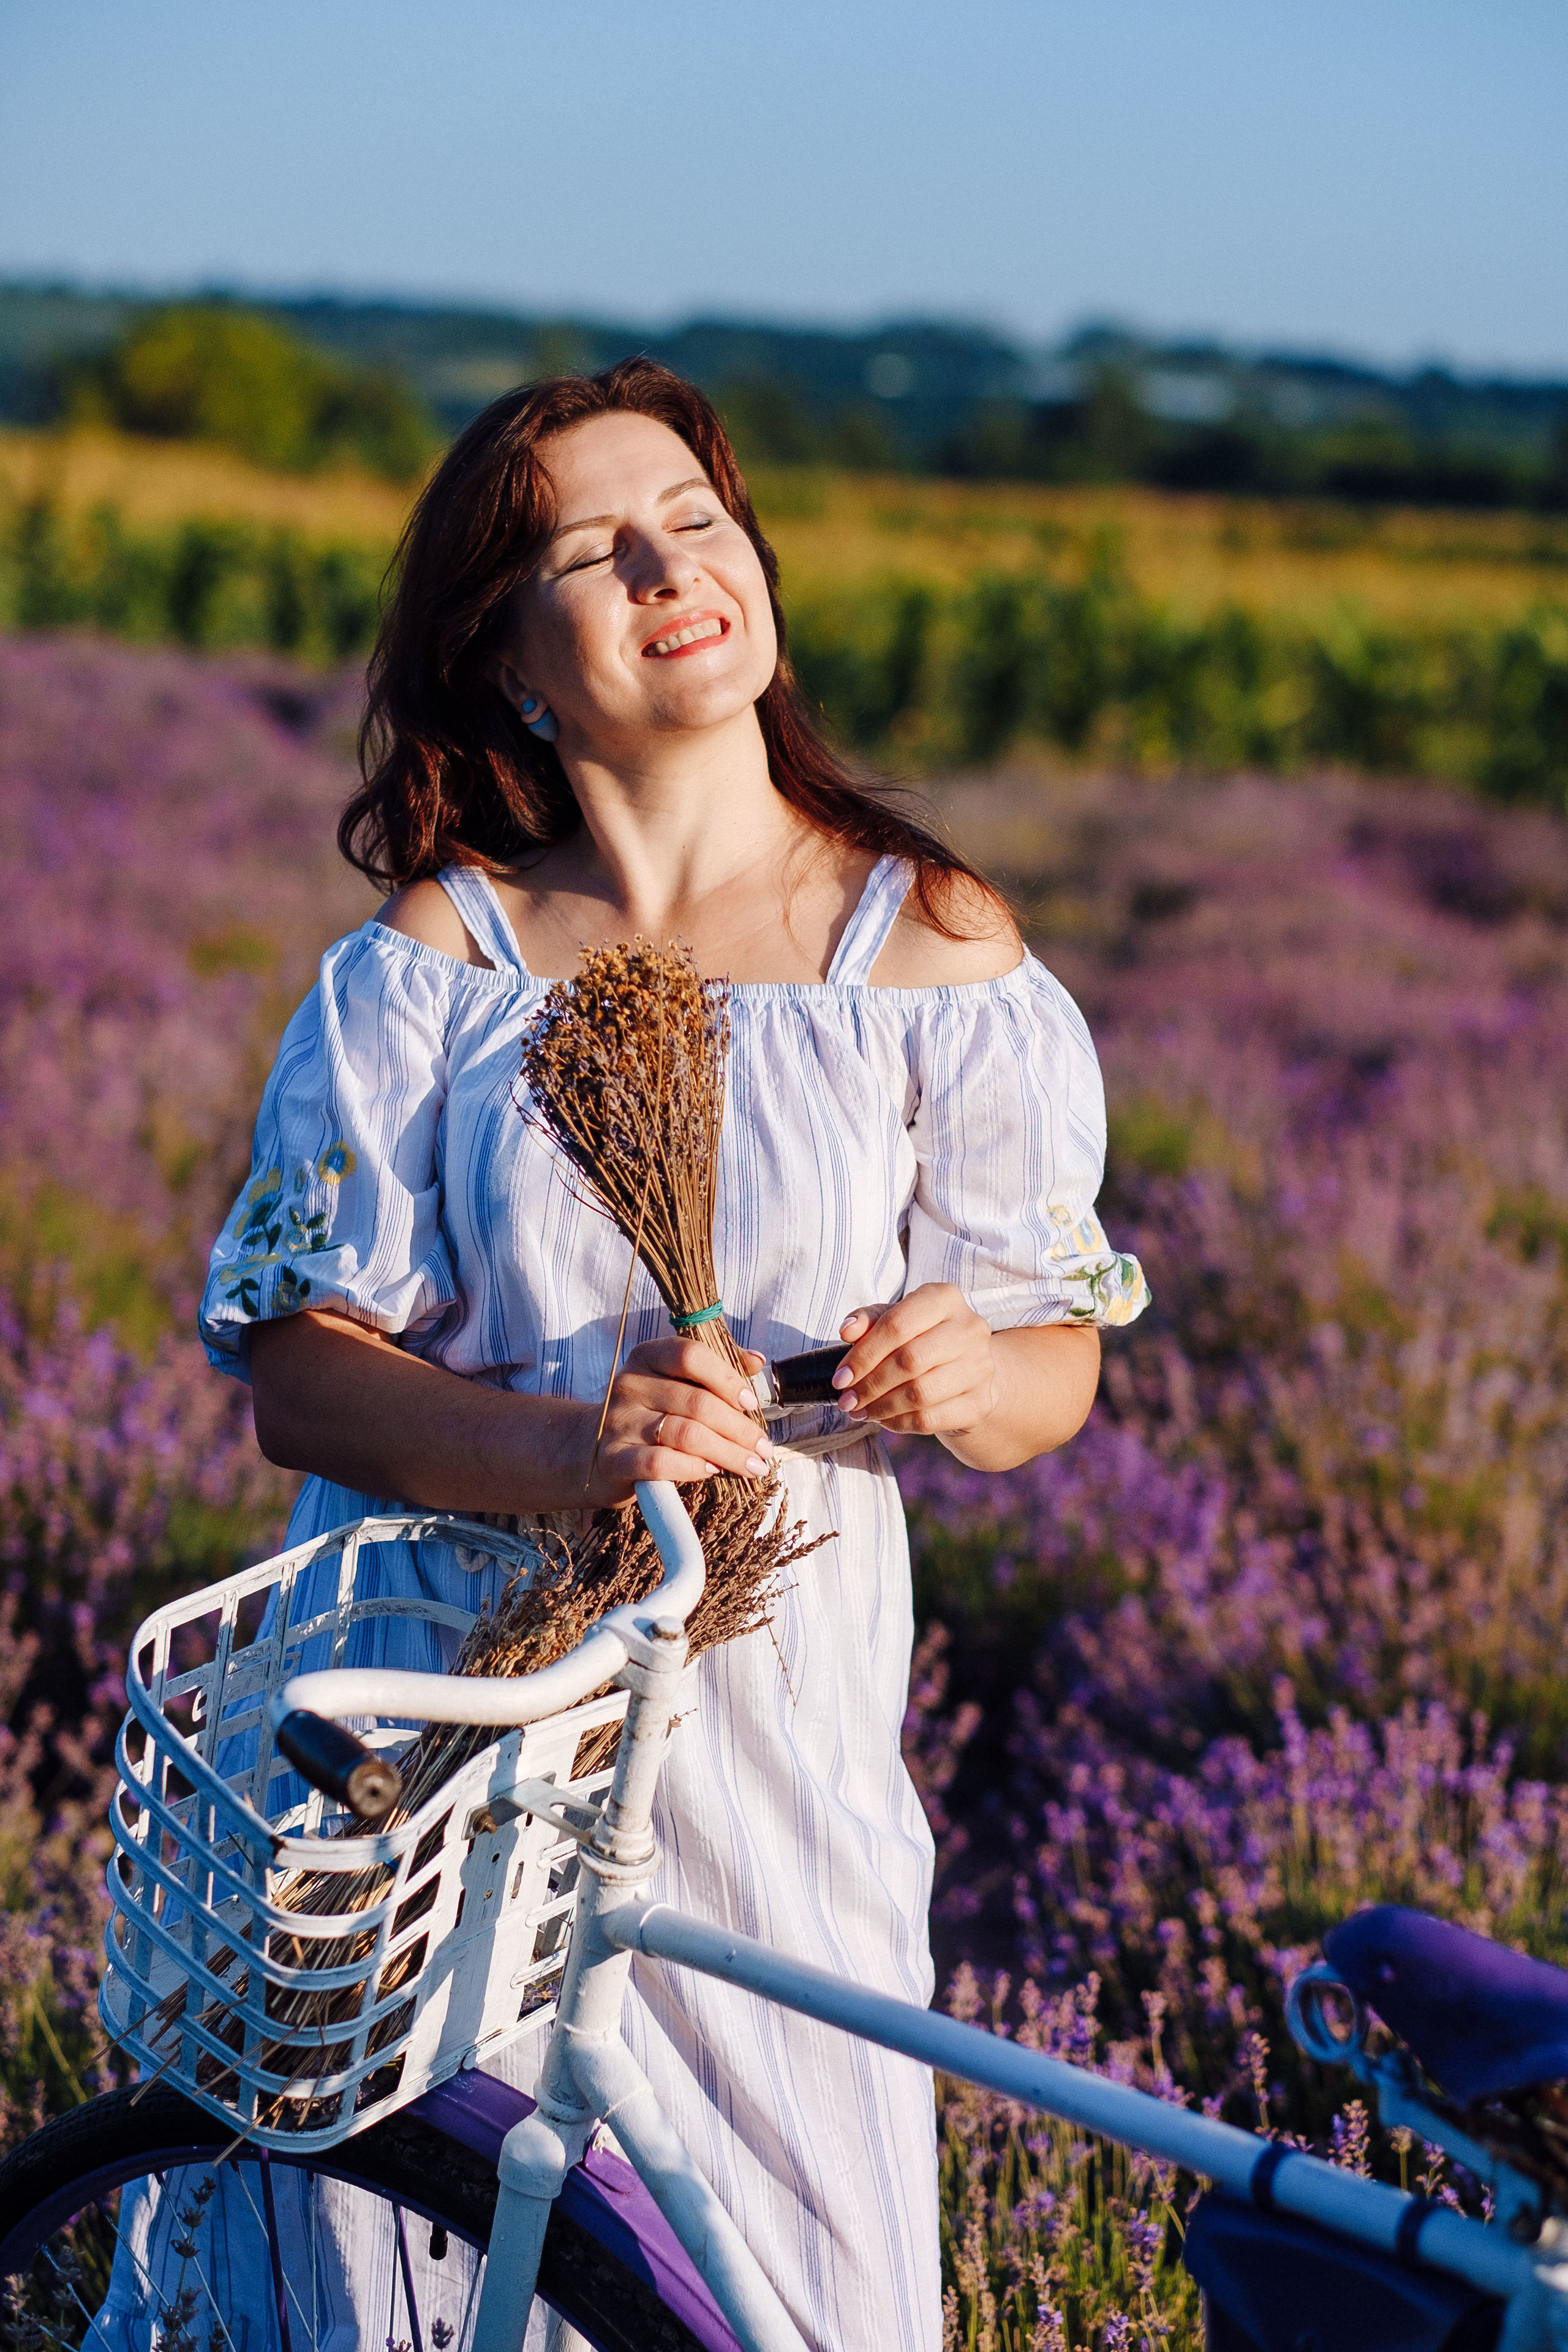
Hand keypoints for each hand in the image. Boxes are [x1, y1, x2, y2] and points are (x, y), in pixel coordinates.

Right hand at [580, 1336, 772, 1505]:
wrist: (589, 1451)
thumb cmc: (647, 1415)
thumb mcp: (674, 1384)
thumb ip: (714, 1370)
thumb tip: (757, 1360)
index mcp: (647, 1357)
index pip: (690, 1355)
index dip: (726, 1378)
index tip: (750, 1402)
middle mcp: (630, 1384)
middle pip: (697, 1402)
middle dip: (739, 1428)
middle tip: (763, 1448)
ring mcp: (620, 1421)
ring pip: (685, 1434)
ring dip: (727, 1452)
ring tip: (751, 1466)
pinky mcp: (614, 1458)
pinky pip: (660, 1462)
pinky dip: (692, 1468)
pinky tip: (711, 1471)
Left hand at [831, 1284, 996, 1436]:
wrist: (968, 1373)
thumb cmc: (923, 1340)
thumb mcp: (895, 1321)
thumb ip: (870, 1320)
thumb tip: (848, 1329)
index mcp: (945, 1298)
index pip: (897, 1324)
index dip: (863, 1354)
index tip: (841, 1377)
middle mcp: (970, 1329)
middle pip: (909, 1360)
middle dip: (870, 1384)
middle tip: (847, 1400)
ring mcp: (980, 1367)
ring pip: (920, 1393)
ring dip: (882, 1406)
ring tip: (861, 1411)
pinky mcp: (980, 1403)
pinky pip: (931, 1419)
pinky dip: (900, 1422)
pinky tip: (885, 1420)